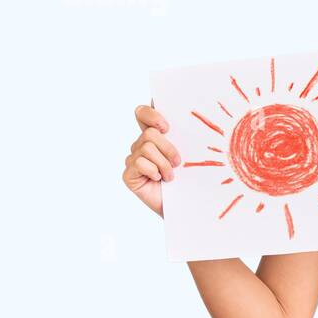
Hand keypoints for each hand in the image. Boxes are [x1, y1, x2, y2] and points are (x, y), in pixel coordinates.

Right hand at [122, 101, 181, 217]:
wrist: (185, 204)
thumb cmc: (188, 178)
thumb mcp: (189, 153)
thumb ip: (182, 135)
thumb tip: (185, 116)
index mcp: (154, 136)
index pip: (142, 113)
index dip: (151, 114)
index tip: (167, 127)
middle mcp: (140, 145)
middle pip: (149, 133)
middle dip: (168, 148)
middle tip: (178, 162)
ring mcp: (132, 159)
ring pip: (146, 148)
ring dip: (164, 164)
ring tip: (170, 176)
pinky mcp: (128, 174)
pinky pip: (139, 163)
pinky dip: (154, 172)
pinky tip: (159, 180)